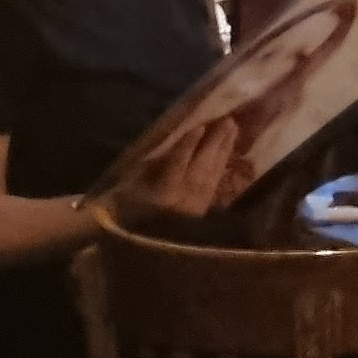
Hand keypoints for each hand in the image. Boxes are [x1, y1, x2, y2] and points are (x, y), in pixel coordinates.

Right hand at [122, 120, 241, 220]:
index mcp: (162, 195)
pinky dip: (220, 166)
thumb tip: (173, 141)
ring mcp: (195, 208)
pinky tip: (226, 152)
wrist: (131, 236)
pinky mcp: (201, 212)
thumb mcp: (133, 181)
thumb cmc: (125, 205)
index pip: (178, 165)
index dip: (188, 145)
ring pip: (212, 174)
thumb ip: (154, 163)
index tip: (200, 126)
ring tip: (232, 130)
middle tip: (227, 121)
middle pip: (202, 167)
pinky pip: (214, 184)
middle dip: (215, 143)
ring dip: (223, 151)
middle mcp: (183, 202)